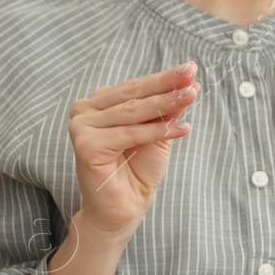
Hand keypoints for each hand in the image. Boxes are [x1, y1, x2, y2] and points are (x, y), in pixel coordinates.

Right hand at [68, 61, 199, 239]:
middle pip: (134, 95)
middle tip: (192, 75)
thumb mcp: (158, 132)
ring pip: (132, 111)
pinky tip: (183, 128)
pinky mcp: (85, 145)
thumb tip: (188, 85)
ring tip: (192, 96)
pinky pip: (130, 133)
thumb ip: (166, 110)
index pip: (136, 86)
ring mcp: (81, 127)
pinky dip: (157, 131)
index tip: (191, 68)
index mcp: (99, 103)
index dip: (165, 78)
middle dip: (166, 85)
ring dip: (166, 103)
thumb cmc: (139, 168)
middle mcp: (85, 110)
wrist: (126, 205)